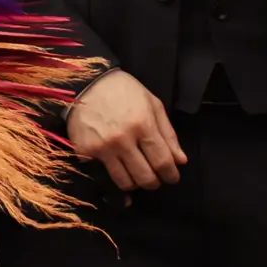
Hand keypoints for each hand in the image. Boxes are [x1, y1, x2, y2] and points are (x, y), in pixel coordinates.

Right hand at [66, 69, 186, 191]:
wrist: (86, 83)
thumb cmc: (124, 91)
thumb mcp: (152, 105)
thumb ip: (168, 134)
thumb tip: (180, 161)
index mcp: (142, 125)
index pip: (162, 162)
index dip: (171, 175)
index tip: (172, 177)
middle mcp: (122, 140)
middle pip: (145, 177)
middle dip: (154, 182)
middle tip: (155, 178)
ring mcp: (102, 147)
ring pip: (124, 182)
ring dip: (135, 183)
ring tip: (137, 175)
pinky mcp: (85, 151)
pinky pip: (104, 174)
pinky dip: (114, 174)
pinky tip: (118, 167)